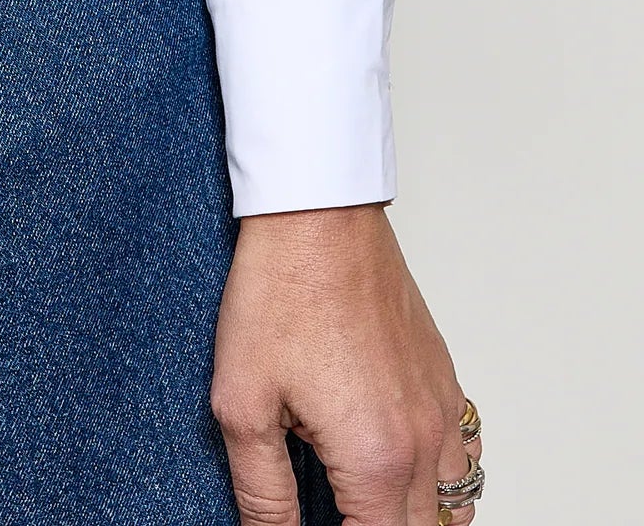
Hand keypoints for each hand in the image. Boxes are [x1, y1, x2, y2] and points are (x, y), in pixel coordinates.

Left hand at [212, 205, 475, 524]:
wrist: (317, 215)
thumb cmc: (279, 293)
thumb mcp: (243, 404)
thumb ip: (263, 494)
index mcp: (376, 459)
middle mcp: (424, 441)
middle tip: (333, 512)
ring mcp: (441, 407)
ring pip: (455, 503)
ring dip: (416, 515)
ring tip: (366, 504)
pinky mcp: (444, 376)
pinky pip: (467, 452)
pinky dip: (445, 478)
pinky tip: (403, 468)